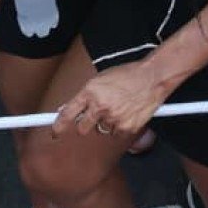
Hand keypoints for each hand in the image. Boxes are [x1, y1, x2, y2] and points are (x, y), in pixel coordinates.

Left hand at [50, 61, 168, 139]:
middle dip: (87, 124)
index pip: (68, 114)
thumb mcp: (101, 79)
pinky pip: (117, 133)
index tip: (55, 132)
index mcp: (90, 92)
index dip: (59, 126)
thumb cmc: (127, 74)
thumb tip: (71, 108)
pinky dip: (121, 126)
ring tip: (119, 107)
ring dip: (107, 123)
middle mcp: (100, 107)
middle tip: (96, 116)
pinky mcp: (126, 127)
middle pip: (83, 128)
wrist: (152, 77)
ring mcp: (113, 119)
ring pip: (102, 130)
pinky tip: (128, 112)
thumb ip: (86, 95)